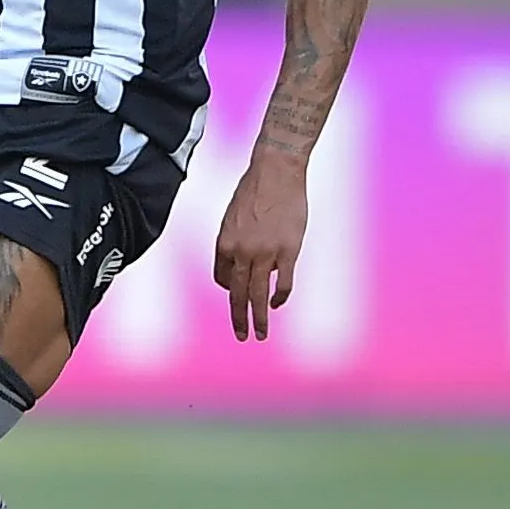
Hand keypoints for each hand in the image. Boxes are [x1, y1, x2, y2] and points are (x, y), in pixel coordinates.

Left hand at [213, 154, 307, 341]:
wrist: (275, 172)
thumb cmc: (254, 191)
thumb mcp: (234, 218)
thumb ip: (236, 242)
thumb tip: (243, 261)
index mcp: (223, 242)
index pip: (222, 278)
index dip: (230, 289)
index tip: (237, 293)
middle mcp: (241, 252)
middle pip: (237, 294)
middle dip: (238, 318)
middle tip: (241, 336)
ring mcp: (264, 254)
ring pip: (259, 295)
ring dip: (258, 318)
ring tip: (259, 334)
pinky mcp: (287, 252)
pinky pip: (283, 283)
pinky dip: (280, 296)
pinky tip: (278, 303)